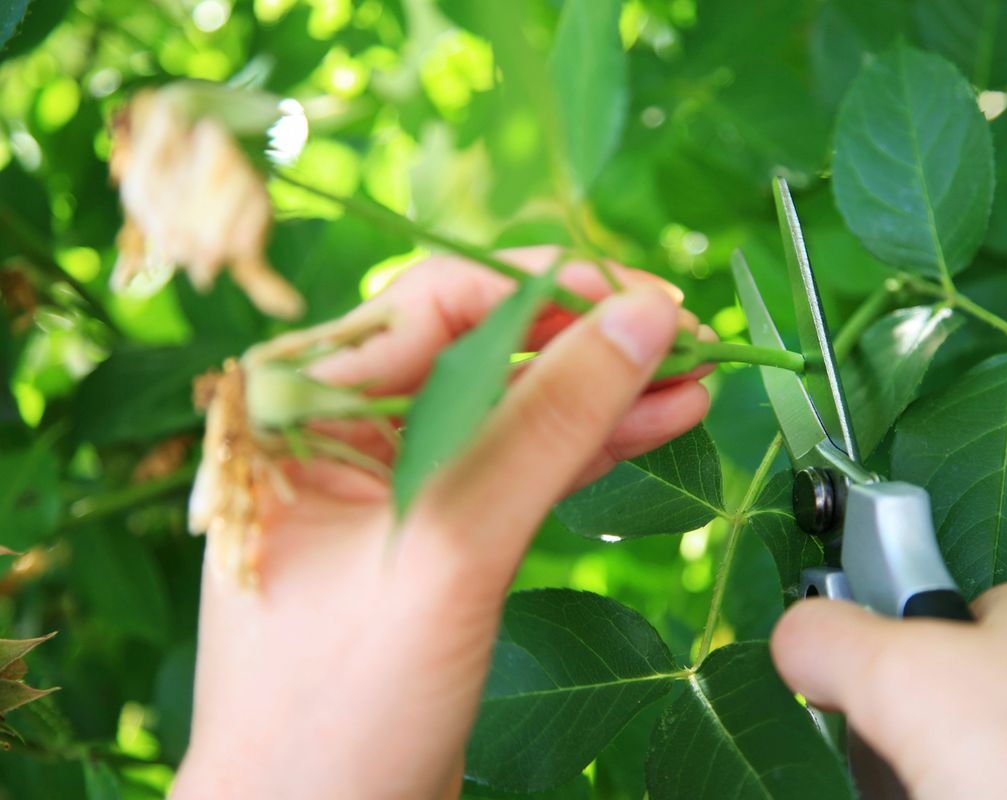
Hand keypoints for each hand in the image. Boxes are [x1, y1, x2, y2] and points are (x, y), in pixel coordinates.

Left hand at [172, 247, 711, 798]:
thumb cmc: (338, 707)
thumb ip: (546, 424)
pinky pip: (521, 463)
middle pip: (487, 346)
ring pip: (515, 405)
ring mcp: (394, 481)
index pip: (442, 300)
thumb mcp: (449, 547)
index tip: (649, 302)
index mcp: (303, 401)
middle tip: (691, 339)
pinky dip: (591, 444)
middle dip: (591, 341)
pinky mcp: (440, 532)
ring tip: (695, 381)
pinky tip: (658, 423)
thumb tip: (640, 320)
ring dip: (605, 391)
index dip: (554, 293)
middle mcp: (341, 426)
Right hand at [771, 575, 1006, 799]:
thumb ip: (833, 638)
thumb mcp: (909, 680)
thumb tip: (795, 634)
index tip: (863, 702)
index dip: (877, 658)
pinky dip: (976, 797)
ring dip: (935, 786)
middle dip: (907, 746)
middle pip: (942, 700)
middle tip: (916, 779)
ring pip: (975, 764)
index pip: (923, 611)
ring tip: (945, 799)